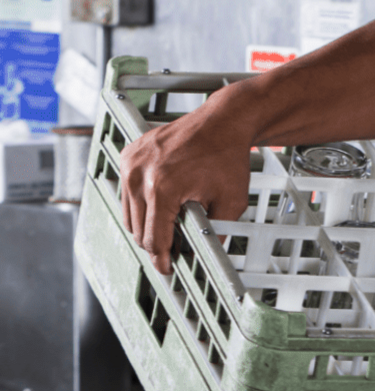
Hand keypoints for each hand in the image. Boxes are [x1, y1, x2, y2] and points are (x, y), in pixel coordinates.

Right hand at [119, 90, 254, 274]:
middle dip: (155, 243)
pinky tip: (160, 201)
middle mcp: (140, 176)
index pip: (153, 238)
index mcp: (162, 189)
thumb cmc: (228, 157)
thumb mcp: (232, 201)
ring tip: (169, 226)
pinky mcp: (129, 155)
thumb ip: (216, 231)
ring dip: (146, 224)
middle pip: (138, 229)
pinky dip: (140, 201)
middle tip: (172, 250)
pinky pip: (127, 190)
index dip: (161, 258)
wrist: (222, 121)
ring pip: (129, 212)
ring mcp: (131, 164)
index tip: (167, 268)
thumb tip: (205, 255)